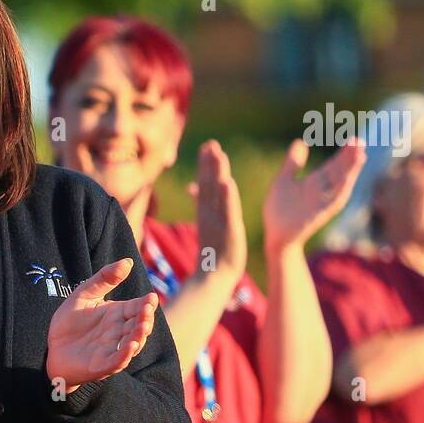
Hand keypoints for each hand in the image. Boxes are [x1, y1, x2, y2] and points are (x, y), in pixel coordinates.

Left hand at [46, 258, 158, 390]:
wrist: (50, 348)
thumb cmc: (69, 322)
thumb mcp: (83, 294)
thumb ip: (104, 278)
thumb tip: (128, 261)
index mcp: (118, 314)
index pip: (137, 308)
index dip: (146, 304)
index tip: (151, 298)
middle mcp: (119, 332)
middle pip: (138, 326)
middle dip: (145, 320)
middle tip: (146, 311)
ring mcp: (112, 349)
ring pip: (132, 344)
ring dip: (139, 337)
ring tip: (142, 327)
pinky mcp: (101, 365)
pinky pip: (116, 361)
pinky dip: (124, 355)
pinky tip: (130, 346)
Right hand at [191, 140, 246, 281]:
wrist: (213, 279)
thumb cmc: (213, 255)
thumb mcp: (208, 227)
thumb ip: (204, 207)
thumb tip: (193, 189)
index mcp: (206, 213)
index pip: (205, 185)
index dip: (206, 165)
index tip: (207, 146)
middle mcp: (210, 215)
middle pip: (209, 185)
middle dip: (210, 163)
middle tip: (211, 143)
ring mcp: (218, 222)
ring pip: (217, 194)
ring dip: (217, 173)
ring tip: (219, 155)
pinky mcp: (229, 232)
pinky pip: (228, 212)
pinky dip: (227, 197)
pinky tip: (227, 182)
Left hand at [262, 138, 365, 253]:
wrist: (275, 234)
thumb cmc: (279, 209)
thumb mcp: (284, 180)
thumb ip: (293, 162)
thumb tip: (301, 141)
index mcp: (315, 182)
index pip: (334, 164)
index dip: (343, 153)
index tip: (353, 139)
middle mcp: (323, 190)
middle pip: (340, 170)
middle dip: (350, 157)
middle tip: (360, 140)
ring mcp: (323, 202)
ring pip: (341, 184)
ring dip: (351, 170)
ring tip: (360, 154)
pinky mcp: (320, 213)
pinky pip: (334, 201)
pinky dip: (340, 190)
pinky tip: (347, 178)